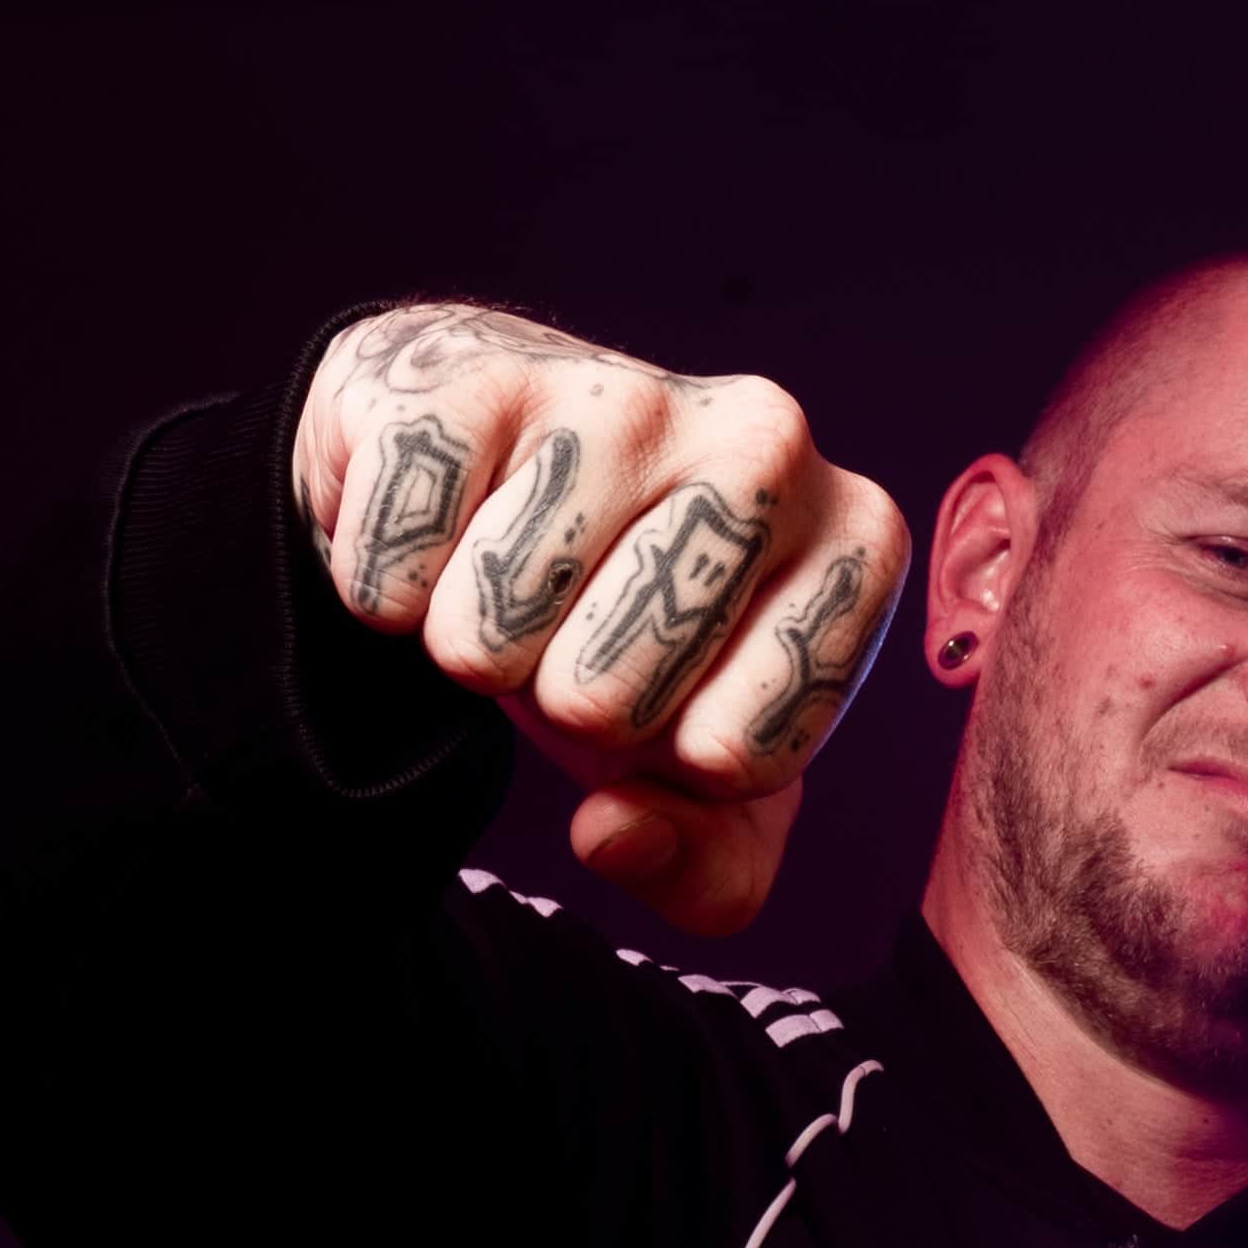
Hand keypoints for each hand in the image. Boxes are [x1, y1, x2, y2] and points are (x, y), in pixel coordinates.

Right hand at [292, 301, 910, 937]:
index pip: (742, 761)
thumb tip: (612, 833)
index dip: (680, 762)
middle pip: (607, 703)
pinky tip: (441, 530)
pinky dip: (387, 589)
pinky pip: (395, 576)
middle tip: (577, 627)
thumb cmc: (633, 635)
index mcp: (861, 545)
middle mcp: (770, 445)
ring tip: (511, 578)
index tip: (680, 689)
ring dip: (472, 645)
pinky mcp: (478, 378)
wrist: (493, 470)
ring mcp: (624, 395)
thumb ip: (704, 869)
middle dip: (567, 703)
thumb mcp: (703, 785)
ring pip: (491, 640)